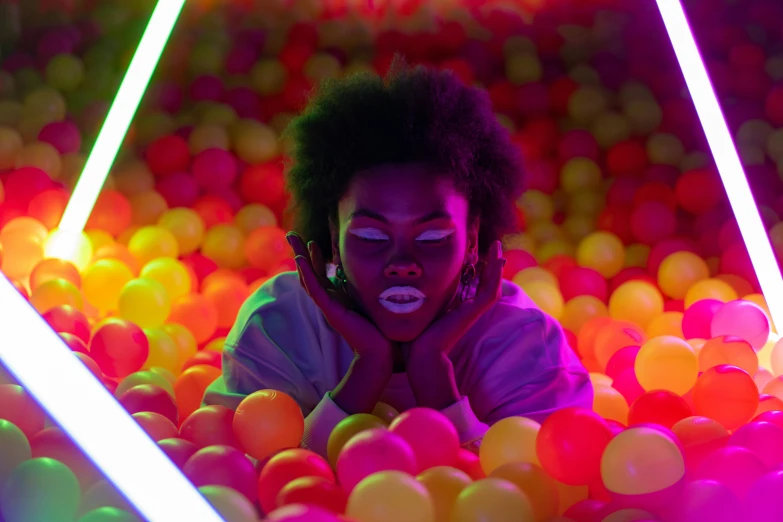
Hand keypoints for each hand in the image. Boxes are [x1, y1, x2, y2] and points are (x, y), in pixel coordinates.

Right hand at [287, 232, 392, 412]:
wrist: (379, 351)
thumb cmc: (379, 328)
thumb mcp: (370, 300)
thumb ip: (365, 288)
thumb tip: (372, 270)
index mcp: (338, 297)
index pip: (322, 272)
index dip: (316, 256)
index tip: (313, 240)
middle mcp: (330, 300)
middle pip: (310, 272)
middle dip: (301, 251)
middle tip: (292, 234)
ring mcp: (328, 305)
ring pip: (308, 277)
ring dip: (300, 256)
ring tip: (293, 239)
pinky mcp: (330, 310)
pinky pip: (315, 289)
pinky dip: (307, 273)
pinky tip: (300, 259)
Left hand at [405, 241, 505, 408]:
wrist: (420, 355)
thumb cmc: (413, 338)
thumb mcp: (416, 309)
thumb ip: (414, 297)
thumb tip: (399, 283)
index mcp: (454, 308)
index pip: (469, 284)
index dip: (474, 268)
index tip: (473, 252)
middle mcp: (465, 308)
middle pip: (484, 282)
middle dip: (489, 263)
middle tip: (493, 245)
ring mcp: (472, 310)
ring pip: (491, 284)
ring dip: (495, 265)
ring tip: (497, 246)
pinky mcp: (473, 312)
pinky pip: (490, 291)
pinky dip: (495, 275)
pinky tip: (497, 259)